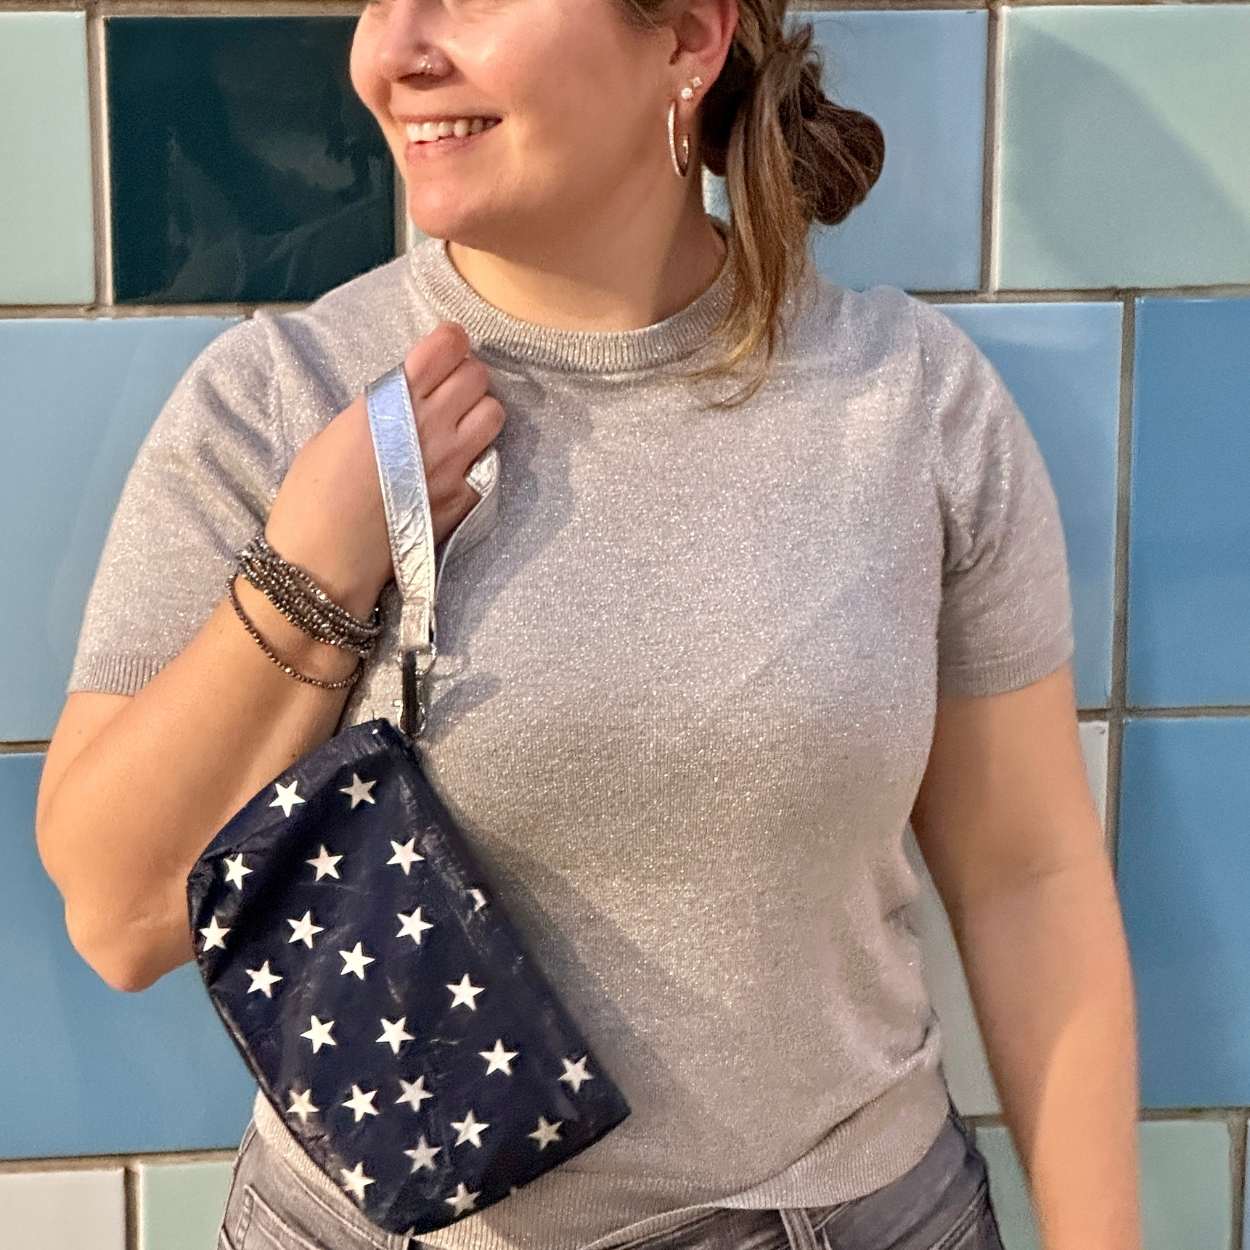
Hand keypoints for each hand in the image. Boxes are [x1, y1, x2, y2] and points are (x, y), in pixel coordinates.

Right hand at [265, 322, 505, 612]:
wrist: (325, 559)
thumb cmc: (313, 494)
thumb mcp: (336, 431)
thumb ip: (380, 407)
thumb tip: (405, 398)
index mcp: (393, 400)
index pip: (447, 346)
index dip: (450, 342)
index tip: (445, 348)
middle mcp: (431, 425)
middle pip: (477, 375)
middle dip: (465, 376)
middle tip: (448, 392)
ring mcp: (453, 462)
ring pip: (494, 413)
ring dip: (479, 413)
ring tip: (458, 427)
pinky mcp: (466, 496)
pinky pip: (489, 459)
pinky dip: (477, 457)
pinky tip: (455, 467)